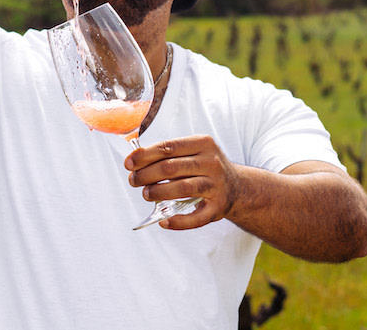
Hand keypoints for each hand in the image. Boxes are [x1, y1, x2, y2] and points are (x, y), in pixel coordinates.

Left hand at [125, 135, 240, 229]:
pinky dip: (178, 221)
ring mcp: (217, 185)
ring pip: (182, 189)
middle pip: (172, 167)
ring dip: (158, 193)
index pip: (168, 147)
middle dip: (147, 175)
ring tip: (146, 194)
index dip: (145, 155)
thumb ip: (168, 154)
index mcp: (203, 143)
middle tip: (133, 180)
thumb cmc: (204, 167)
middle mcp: (212, 162)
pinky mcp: (219, 207)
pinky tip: (164, 221)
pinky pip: (196, 218)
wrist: (237, 186)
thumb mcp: (193, 151)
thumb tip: (135, 160)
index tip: (129, 163)